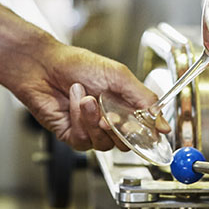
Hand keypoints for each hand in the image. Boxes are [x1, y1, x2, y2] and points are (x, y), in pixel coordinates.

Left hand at [11, 43, 169, 151]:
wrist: (45, 66)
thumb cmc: (79, 65)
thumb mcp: (119, 76)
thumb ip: (144, 100)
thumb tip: (163, 124)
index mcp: (125, 105)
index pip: (144, 129)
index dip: (146, 133)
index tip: (144, 128)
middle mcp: (110, 120)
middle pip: (126, 143)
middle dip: (119, 129)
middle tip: (112, 115)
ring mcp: (91, 129)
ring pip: (104, 143)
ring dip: (95, 119)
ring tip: (87, 98)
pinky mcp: (72, 135)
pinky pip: (83, 140)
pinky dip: (79, 118)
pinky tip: (75, 100)